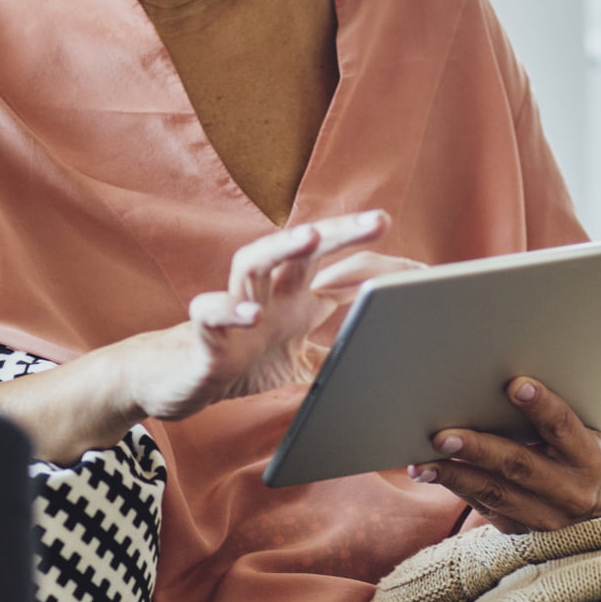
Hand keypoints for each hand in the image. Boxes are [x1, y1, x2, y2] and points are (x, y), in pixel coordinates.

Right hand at [126, 209, 421, 422]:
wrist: (180, 382)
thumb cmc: (240, 362)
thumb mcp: (300, 364)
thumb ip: (335, 358)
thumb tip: (383, 367)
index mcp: (295, 300)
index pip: (339, 270)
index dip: (376, 267)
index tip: (419, 271)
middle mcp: (267, 294)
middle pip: (303, 250)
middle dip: (339, 232)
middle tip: (379, 220)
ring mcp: (234, 308)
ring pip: (253, 262)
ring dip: (280, 248)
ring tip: (308, 237)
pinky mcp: (203, 333)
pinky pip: (211, 313)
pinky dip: (229, 310)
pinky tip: (250, 313)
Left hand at [407, 377, 600, 534]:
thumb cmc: (584, 444)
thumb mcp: (584, 427)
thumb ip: (553, 413)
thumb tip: (505, 378)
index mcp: (592, 459)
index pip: (564, 428)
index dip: (543, 406)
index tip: (516, 383)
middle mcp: (572, 492)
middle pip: (520, 466)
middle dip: (479, 449)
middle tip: (442, 435)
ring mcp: (548, 518)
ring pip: (495, 493)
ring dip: (454, 475)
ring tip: (419, 463)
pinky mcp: (525, 531)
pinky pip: (486, 508)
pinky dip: (457, 488)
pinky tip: (430, 473)